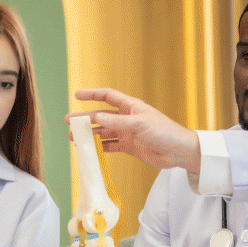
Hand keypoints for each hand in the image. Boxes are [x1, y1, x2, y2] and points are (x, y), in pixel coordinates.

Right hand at [71, 88, 200, 172]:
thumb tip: (96, 117)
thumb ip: (117, 122)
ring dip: (90, 135)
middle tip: (69, 122)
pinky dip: (100, 147)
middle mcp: (127, 118)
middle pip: (101, 116)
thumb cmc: (164, 132)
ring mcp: (127, 133)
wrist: (178, 151)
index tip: (77, 95)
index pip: (107, 96)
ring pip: (104, 131)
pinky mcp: (129, 146)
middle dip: (85, 119)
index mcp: (131, 106)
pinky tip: (89, 150)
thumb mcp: (140, 124)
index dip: (92, 94)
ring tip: (74, 138)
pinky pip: (110, 146)